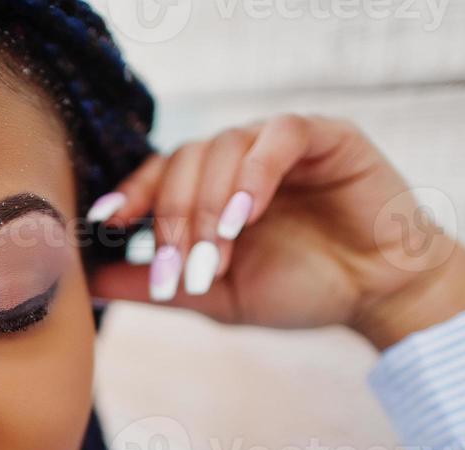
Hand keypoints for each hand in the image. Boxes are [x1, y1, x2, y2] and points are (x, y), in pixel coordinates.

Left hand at [85, 113, 464, 350]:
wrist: (376, 297)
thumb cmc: (301, 291)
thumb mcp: (214, 296)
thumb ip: (153, 286)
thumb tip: (88, 282)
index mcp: (212, 189)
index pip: (159, 174)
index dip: (132, 193)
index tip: (107, 221)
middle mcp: (241, 159)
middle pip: (185, 162)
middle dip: (175, 220)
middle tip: (182, 272)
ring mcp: (281, 144)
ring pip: (224, 148)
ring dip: (211, 206)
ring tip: (218, 255)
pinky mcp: (326, 136)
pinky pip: (279, 136)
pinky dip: (255, 174)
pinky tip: (246, 215)